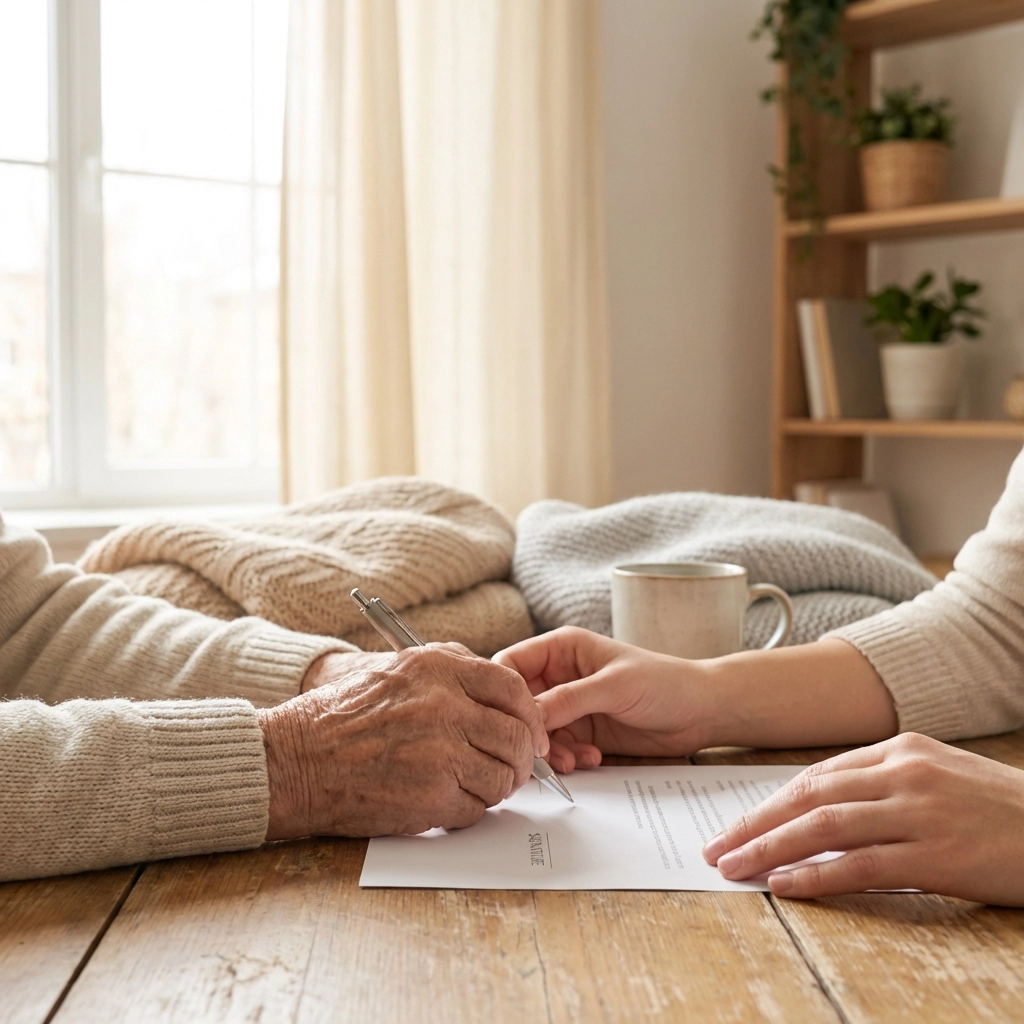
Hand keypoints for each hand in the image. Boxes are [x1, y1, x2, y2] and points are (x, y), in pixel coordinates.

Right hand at [259, 645, 547, 839]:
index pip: (512, 687)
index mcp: (438, 668)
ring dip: (495, 788)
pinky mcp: (432, 796)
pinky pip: (477, 808)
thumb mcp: (397, 669)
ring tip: (472, 786)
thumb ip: (451, 674)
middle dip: (521, 759)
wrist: (295, 759)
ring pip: (503, 776)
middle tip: (511, 770)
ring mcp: (441, 752)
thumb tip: (501, 697)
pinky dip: (468, 810)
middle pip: (517, 736)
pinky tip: (445, 801)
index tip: (531, 733)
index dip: (530, 715)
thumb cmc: (340, 718)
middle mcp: (446, 706)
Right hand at [494, 627, 712, 771]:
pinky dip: (568, 759)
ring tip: (575, 761)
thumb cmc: (664, 682)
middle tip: (540, 755)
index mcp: (561, 648)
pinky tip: (592, 758)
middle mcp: (560, 675)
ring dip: (551, 751)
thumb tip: (527, 716)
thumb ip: (568, 700)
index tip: (512, 721)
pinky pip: (558, 749)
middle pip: (520, 704)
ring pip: (537, 732)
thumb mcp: (614, 686)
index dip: (505, 692)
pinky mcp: (582, 732)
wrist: (702, 712)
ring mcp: (570, 705)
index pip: (512, 664)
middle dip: (528, 730)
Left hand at [702, 733, 1023, 905]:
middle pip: (809, 797)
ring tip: (735, 867)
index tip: (738, 823)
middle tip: (717, 846)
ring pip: (824, 827)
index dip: (771, 802)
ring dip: (771, 848)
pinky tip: (784, 885)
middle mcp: (902, 772)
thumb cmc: (997, 809)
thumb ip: (881, 784)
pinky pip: (860, 865)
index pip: (816, 776)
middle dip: (755, 823)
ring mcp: (918, 811)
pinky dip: (816, 876)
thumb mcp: (937, 776)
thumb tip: (820, 807)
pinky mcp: (936, 854)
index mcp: (899, 748)